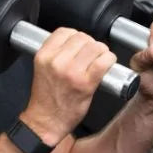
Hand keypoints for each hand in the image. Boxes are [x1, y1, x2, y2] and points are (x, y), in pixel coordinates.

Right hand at [23, 28, 117, 145]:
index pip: (64, 31)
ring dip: (101, 51)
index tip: (79, 44)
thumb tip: (76, 41)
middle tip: (91, 54)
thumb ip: (54, 53)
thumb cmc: (46, 98)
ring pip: (95, 47)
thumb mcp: (42, 68)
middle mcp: (56, 62)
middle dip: (90, 44)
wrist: (46, 120)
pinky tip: (107, 64)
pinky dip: (109, 60)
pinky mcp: (86, 83)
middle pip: (82, 37)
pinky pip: (104, 61)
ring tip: (99, 60)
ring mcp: (71, 72)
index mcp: (43, 56)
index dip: (75, 36)